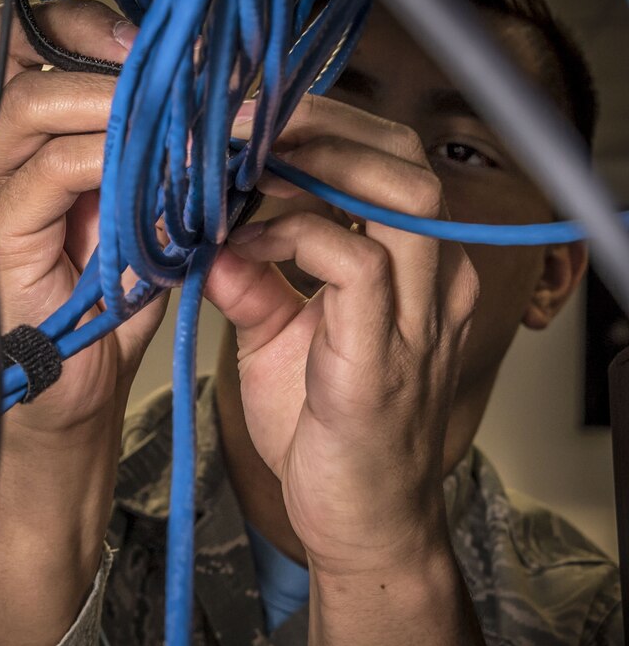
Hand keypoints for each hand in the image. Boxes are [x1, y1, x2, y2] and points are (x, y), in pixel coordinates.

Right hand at [0, 0, 165, 437]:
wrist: (72, 388)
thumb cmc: (96, 303)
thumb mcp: (129, 207)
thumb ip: (143, 151)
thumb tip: (199, 96)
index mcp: (3, 142)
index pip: (16, 43)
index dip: (81, 25)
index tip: (150, 40)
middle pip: (7, 51)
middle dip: (94, 43)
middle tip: (164, 63)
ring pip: (34, 103)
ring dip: (119, 101)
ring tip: (181, 118)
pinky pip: (56, 168)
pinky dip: (116, 159)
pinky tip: (164, 170)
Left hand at [207, 94, 479, 575]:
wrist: (355, 523)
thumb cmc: (323, 431)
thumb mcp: (277, 340)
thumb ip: (253, 283)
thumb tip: (211, 238)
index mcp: (415, 269)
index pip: (385, 160)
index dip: (317, 127)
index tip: (242, 123)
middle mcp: (433, 279)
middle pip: (400, 156)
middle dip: (317, 124)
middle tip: (240, 122)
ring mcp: (419, 314)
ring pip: (394, 191)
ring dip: (309, 165)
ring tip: (238, 165)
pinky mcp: (385, 353)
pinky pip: (354, 261)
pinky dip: (292, 237)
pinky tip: (242, 248)